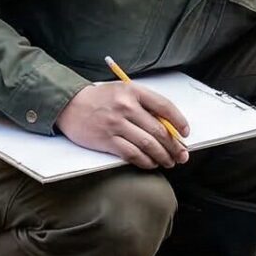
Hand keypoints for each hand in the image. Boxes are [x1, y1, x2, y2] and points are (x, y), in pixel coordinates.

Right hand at [58, 80, 191, 168]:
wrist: (69, 105)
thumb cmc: (101, 99)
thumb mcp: (123, 92)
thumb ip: (144, 105)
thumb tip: (169, 126)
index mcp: (133, 91)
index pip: (164, 106)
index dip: (179, 121)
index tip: (185, 133)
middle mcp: (126, 107)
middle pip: (159, 130)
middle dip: (174, 146)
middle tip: (182, 155)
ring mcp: (116, 124)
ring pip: (148, 144)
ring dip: (163, 156)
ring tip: (169, 161)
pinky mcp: (106, 140)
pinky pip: (132, 154)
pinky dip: (146, 161)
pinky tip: (151, 163)